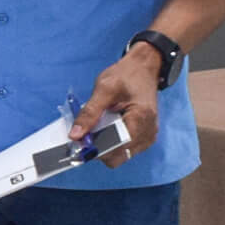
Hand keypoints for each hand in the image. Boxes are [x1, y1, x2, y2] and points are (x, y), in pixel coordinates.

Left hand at [71, 42, 163, 166]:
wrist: (143, 68)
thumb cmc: (127, 75)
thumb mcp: (103, 89)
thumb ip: (89, 113)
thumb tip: (75, 135)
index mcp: (141, 118)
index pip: (117, 148)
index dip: (96, 149)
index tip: (79, 142)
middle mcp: (149, 131)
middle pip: (117, 156)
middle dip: (99, 148)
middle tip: (86, 133)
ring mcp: (148, 136)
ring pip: (120, 155)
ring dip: (105, 145)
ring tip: (100, 125)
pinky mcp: (144, 137)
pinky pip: (124, 149)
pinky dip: (112, 142)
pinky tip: (107, 127)